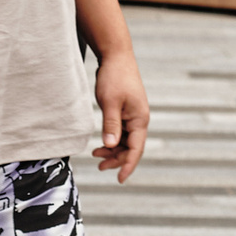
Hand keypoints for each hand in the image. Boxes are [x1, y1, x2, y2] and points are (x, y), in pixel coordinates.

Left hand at [90, 50, 149, 181]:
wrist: (116, 56)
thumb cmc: (114, 77)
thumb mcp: (110, 102)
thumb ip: (111, 125)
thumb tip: (111, 146)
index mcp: (140, 119)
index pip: (136, 149)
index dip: (128, 165)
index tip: (119, 179)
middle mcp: (139, 119)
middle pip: (131, 148)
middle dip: (117, 159)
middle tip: (100, 166)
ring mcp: (133, 115)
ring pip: (126, 141)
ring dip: (113, 151)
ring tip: (96, 156)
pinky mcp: (126, 110)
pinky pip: (121, 131)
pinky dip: (112, 140)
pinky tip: (101, 144)